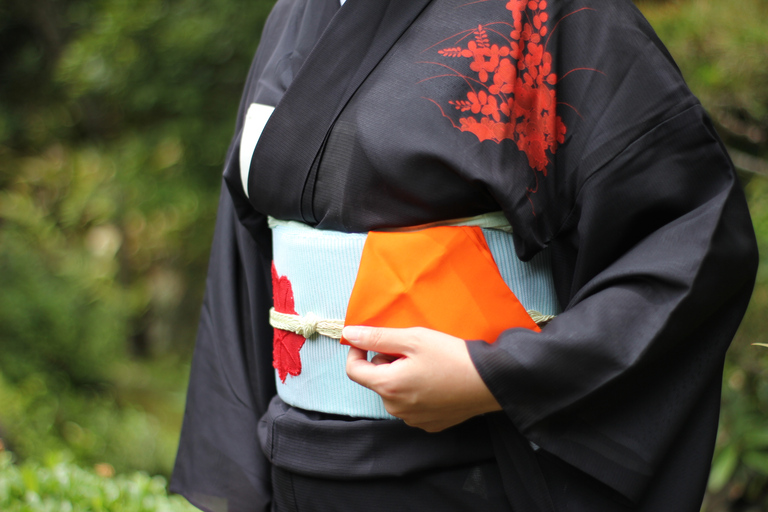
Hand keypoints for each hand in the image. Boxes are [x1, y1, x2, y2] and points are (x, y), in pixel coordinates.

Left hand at [344, 325, 501, 431]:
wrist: (490, 382)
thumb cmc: (451, 357)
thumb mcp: (413, 339)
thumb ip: (377, 337)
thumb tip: (349, 334)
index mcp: (388, 386)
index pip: (354, 370)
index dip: (358, 351)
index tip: (370, 340)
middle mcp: (395, 408)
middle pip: (377, 379)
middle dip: (387, 362)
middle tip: (412, 349)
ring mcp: (412, 419)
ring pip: (394, 392)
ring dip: (402, 376)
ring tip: (427, 364)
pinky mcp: (429, 424)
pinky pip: (411, 404)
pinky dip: (417, 390)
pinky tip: (436, 380)